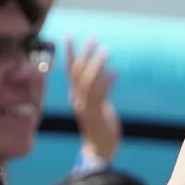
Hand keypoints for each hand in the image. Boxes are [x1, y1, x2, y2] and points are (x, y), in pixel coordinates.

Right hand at [65, 39, 120, 165]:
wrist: (98, 149)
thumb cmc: (99, 128)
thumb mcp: (96, 105)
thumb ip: (98, 90)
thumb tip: (106, 71)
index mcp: (75, 95)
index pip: (70, 69)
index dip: (70, 52)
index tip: (69, 34)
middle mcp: (77, 99)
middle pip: (77, 71)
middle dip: (84, 53)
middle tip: (93, 38)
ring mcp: (86, 106)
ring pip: (88, 80)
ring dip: (97, 64)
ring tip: (106, 50)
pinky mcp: (96, 113)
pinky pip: (100, 94)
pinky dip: (106, 82)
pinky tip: (115, 72)